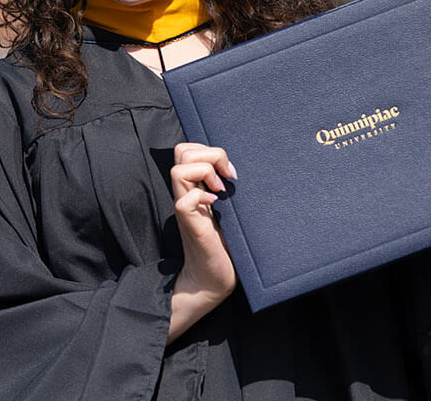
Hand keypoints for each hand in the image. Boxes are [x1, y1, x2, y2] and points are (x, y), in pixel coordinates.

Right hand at [166, 142, 236, 341]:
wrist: (214, 280)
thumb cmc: (227, 247)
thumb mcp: (231, 210)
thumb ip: (231, 190)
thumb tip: (252, 171)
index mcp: (196, 187)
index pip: (188, 150)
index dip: (208, 149)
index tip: (230, 171)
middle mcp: (188, 194)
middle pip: (181, 151)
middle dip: (208, 153)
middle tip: (226, 176)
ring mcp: (187, 209)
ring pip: (178, 170)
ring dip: (204, 172)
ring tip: (221, 190)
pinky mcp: (191, 226)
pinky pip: (184, 201)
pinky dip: (202, 196)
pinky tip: (217, 206)